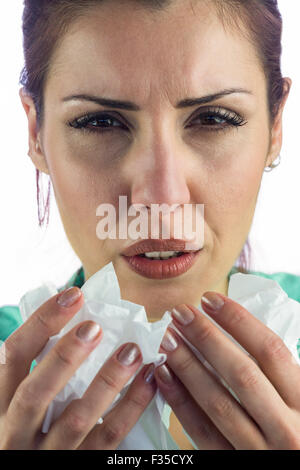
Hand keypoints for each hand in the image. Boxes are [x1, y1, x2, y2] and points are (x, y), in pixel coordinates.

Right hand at [0, 287, 155, 448]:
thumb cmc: (35, 423)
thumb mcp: (23, 395)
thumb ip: (42, 365)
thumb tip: (81, 317)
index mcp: (2, 401)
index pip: (13, 355)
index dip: (42, 322)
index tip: (73, 294)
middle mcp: (17, 431)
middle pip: (35, 392)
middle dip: (64, 356)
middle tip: (94, 327)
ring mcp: (48, 454)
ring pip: (76, 419)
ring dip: (107, 381)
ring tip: (132, 350)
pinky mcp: (80, 466)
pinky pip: (108, 438)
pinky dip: (131, 407)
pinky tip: (148, 379)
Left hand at [155, 292, 299, 449]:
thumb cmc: (297, 429)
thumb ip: (281, 371)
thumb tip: (237, 327)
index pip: (270, 351)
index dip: (238, 320)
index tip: (210, 299)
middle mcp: (287, 428)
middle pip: (241, 373)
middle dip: (206, 338)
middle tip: (181, 313)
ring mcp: (258, 451)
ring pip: (218, 402)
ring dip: (188, 366)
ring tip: (168, 338)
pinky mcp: (231, 465)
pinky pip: (201, 432)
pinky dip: (180, 401)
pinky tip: (164, 375)